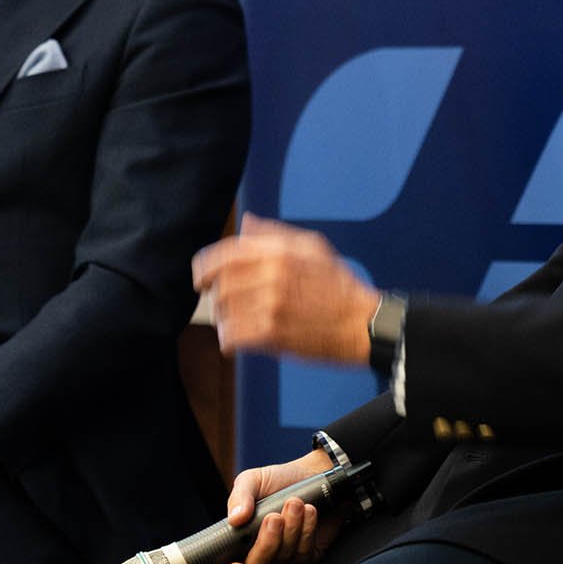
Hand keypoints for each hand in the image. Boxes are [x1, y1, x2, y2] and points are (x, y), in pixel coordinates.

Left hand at [193, 214, 379, 363]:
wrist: (361, 323)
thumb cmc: (339, 285)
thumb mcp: (313, 247)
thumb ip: (276, 234)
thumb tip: (247, 223)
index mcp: (278, 251)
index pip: (225, 254)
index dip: (205, 268)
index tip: (201, 280)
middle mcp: (271, 275)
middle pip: (221, 285)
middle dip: (217, 297)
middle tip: (225, 305)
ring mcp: (270, 305)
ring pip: (224, 312)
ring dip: (224, 320)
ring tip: (236, 323)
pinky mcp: (272, 333)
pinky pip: (233, 336)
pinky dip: (229, 340)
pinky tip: (236, 341)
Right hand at [215, 448, 341, 563]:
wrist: (312, 474)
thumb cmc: (278, 481)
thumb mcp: (253, 481)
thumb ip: (240, 497)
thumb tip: (235, 519)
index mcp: (240, 539)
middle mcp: (260, 553)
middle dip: (268, 541)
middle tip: (275, 516)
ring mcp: (284, 559)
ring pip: (284, 560)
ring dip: (291, 530)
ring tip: (295, 503)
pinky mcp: (308, 556)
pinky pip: (305, 556)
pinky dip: (307, 532)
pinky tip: (309, 511)